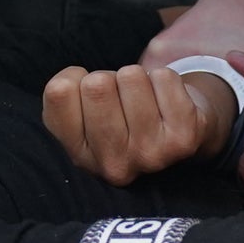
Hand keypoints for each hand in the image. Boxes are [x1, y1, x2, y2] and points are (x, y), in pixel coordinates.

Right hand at [44, 62, 237, 183]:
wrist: (174, 134)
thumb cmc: (119, 117)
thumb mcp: (78, 114)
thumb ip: (60, 94)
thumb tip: (72, 80)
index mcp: (79, 158)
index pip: (60, 92)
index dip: (75, 79)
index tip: (90, 96)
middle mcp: (112, 165)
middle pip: (97, 84)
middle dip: (110, 78)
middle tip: (121, 99)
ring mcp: (150, 155)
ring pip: (131, 77)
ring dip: (138, 79)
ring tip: (144, 101)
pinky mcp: (183, 139)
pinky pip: (164, 78)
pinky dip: (164, 80)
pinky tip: (165, 103)